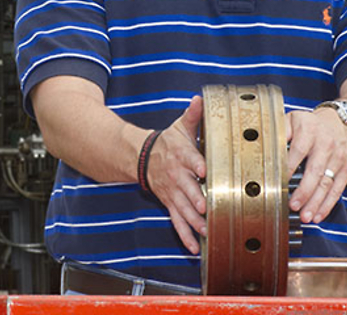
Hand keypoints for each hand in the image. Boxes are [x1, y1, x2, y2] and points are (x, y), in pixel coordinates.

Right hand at [145, 96, 206, 254]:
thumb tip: (200, 99)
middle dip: (195, 198)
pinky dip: (185, 235)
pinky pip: (177, 221)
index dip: (196, 163)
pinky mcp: (170, 204)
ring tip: (204, 231)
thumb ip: (193, 115)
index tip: (203, 169)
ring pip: (183, 208)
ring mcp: (172, 192)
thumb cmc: (167, 142)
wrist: (142, 157)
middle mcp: (176, 176)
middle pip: (186, 188)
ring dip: (193, 221)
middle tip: (204, 208)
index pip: (188, 158)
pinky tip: (194, 248)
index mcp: (181, 155)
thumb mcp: (179, 127)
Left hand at [286, 108, 346, 223]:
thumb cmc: (309, 125)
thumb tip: (266, 145)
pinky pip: (338, 189)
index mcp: (309, 130)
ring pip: (327, 183)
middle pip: (315, 171)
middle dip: (304, 191)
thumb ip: (280, 131)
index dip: (289, 167)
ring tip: (305, 216)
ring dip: (316, 202)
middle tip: (293, 206)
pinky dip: (328, 204)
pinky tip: (318, 215)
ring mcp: (338, 157)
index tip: (279, 182)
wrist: (338, 123)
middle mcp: (326, 144)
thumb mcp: (293, 119)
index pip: (298, 150)